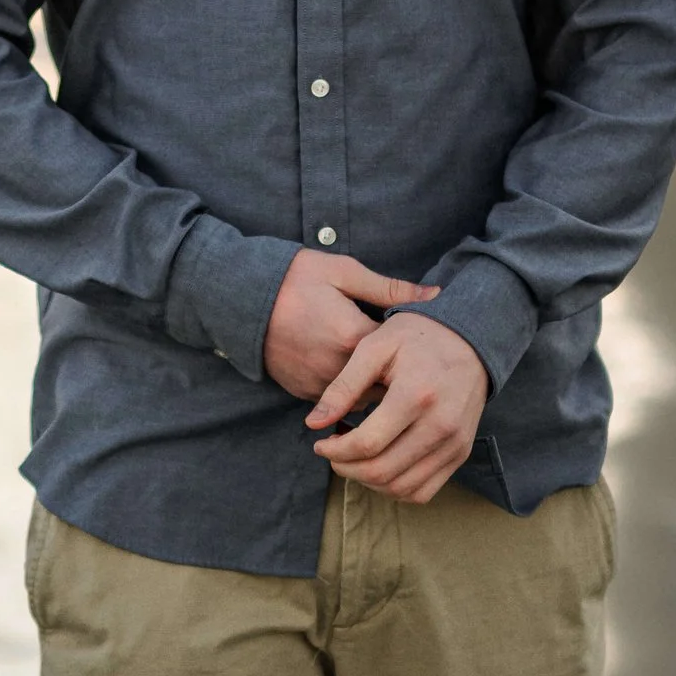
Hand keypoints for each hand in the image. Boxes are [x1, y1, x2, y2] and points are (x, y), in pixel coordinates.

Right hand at [263, 247, 435, 402]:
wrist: (239, 298)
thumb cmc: (295, 278)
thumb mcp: (345, 272)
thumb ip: (391, 289)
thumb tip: (435, 296)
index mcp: (353, 336)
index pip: (401, 358)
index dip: (412, 351)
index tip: (418, 341)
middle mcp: (337, 368)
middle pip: (385, 386)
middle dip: (396, 376)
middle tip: (405, 361)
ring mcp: (318, 383)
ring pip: (362, 401)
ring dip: (372, 388)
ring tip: (377, 368)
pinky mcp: (302, 392)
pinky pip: (336, 403)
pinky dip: (347, 394)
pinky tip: (350, 374)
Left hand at [306, 311, 487, 503]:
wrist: (470, 339)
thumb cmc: (415, 338)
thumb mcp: (374, 348)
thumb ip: (342, 387)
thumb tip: (312, 424)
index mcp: (416, 395)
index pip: (367, 444)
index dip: (335, 451)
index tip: (320, 442)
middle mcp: (440, 425)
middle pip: (382, 471)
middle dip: (346, 468)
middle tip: (333, 452)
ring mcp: (454, 443)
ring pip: (401, 488)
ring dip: (367, 482)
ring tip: (354, 458)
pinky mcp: (460, 453)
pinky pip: (423, 491)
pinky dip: (394, 488)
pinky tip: (380, 466)